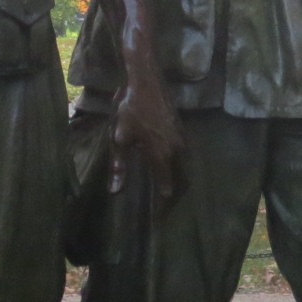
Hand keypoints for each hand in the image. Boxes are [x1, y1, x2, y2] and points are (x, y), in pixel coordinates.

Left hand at [110, 59, 185, 203]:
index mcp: (162, 155)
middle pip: (181, 185)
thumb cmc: (130, 108)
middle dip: (173, 202)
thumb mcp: (120, 137)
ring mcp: (183, 142)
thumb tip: (116, 192)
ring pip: (186, 173)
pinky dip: (180, 174)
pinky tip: (169, 176)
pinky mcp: (183, 134)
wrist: (147, 80)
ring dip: (178, 188)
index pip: (167, 190)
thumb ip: (119, 166)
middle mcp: (177, 151)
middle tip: (163, 215)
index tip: (156, 221)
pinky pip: (186, 161)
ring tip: (166, 200)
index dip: (162, 207)